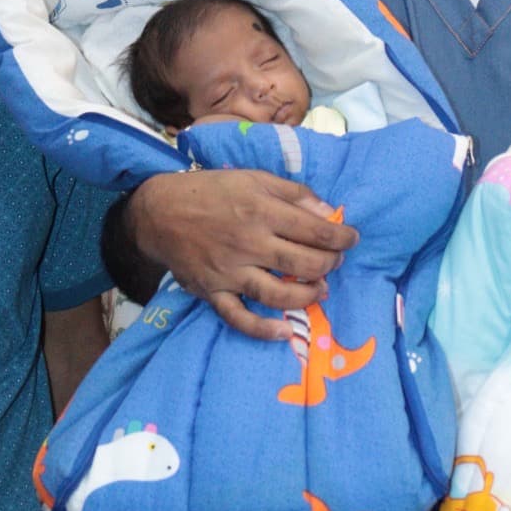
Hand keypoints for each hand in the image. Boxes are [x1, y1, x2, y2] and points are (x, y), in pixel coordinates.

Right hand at [130, 169, 358, 338]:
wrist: (158, 211)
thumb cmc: (211, 191)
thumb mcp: (254, 178)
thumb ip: (293, 193)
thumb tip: (328, 211)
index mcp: (260, 210)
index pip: (314, 230)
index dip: (341, 237)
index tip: (352, 239)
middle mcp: (247, 243)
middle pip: (302, 263)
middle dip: (329, 264)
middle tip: (335, 261)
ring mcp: (229, 271)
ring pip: (277, 293)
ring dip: (307, 296)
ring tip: (321, 290)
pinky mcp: (212, 292)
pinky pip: (238, 317)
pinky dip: (262, 329)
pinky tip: (285, 332)